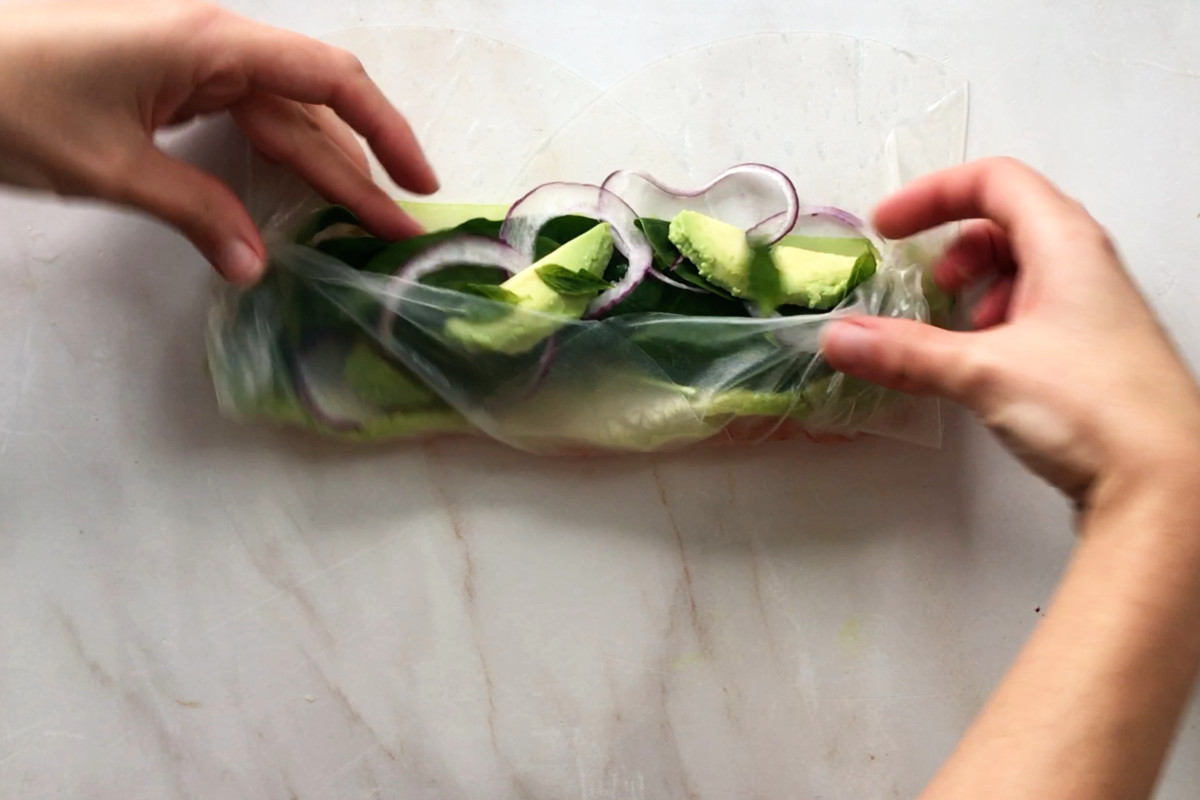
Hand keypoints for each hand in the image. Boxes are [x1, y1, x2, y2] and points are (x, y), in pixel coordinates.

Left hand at [0, 0, 437, 283]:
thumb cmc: (7, 98)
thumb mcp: (106, 165)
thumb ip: (194, 212)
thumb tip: (257, 269)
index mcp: (210, 44)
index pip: (329, 80)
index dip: (385, 130)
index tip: (418, 183)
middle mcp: (212, 43)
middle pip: (310, 107)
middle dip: (358, 169)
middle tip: (397, 232)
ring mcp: (189, 59)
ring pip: (279, 115)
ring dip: (322, 167)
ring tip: (365, 219)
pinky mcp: (166, 78)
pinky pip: (241, 117)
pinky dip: (275, 158)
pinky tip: (298, 191)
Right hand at [821, 158, 1199, 501]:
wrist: (1164, 483)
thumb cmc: (1099, 409)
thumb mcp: (982, 372)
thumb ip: (905, 352)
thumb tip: (845, 338)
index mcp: (1067, 246)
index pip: (995, 181)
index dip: (933, 195)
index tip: (890, 226)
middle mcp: (1086, 268)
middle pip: (1009, 222)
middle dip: (954, 247)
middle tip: (923, 281)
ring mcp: (1093, 310)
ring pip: (1023, 270)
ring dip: (976, 289)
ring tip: (952, 328)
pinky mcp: (1092, 353)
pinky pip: (1035, 313)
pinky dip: (996, 324)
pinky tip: (981, 365)